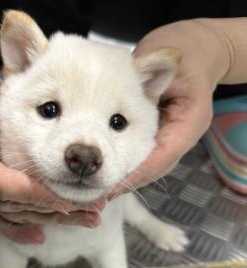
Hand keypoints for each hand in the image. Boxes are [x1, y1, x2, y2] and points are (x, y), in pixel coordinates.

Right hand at [0, 61, 102, 242]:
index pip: (1, 187)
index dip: (33, 195)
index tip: (66, 202)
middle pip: (17, 204)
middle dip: (53, 208)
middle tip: (92, 210)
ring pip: (24, 209)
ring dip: (56, 214)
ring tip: (91, 216)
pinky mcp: (3, 183)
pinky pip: (20, 208)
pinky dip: (40, 217)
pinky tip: (63, 222)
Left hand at [109, 19, 229, 197]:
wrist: (194, 54)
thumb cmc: (185, 58)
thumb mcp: (172, 67)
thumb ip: (150, 83)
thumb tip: (123, 101)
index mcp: (188, 126)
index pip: (159, 159)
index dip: (133, 174)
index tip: (109, 186)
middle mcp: (177, 139)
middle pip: (150, 170)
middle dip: (123, 181)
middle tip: (96, 191)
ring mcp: (166, 141)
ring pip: (143, 167)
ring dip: (120, 177)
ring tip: (94, 186)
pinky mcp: (155, 137)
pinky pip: (139, 157)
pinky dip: (120, 164)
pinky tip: (101, 167)